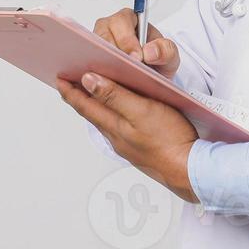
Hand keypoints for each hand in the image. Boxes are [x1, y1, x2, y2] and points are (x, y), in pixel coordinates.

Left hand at [57, 72, 198, 202]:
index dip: (70, 91)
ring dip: (95, 106)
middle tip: (68, 85)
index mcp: (113, 126)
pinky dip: (112, 116)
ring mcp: (128, 145)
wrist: (189, 169)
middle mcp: (116, 137)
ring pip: (105, 121)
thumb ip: (114, 96)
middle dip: (78, 98)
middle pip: (92, 114)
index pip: (84, 105)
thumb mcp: (141, 111)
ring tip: (90, 95)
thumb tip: (88, 82)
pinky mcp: (141, 148)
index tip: (59, 79)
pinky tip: (119, 113)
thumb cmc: (169, 140)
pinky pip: (119, 128)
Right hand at [93, 9, 180, 79]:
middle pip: (102, 34)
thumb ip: (166, 50)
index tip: (136, 57)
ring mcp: (98, 44)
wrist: (152, 78)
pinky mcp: (92, 61)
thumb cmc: (158, 61)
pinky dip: (94, 74)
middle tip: (124, 69)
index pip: (122, 22)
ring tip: (114, 80)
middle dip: (113, 53)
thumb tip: (149, 51)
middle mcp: (110, 29)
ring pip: (93, 50)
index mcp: (129, 20)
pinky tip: (104, 86)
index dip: (127, 39)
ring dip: (101, 64)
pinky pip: (88, 65)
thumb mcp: (170, 57)